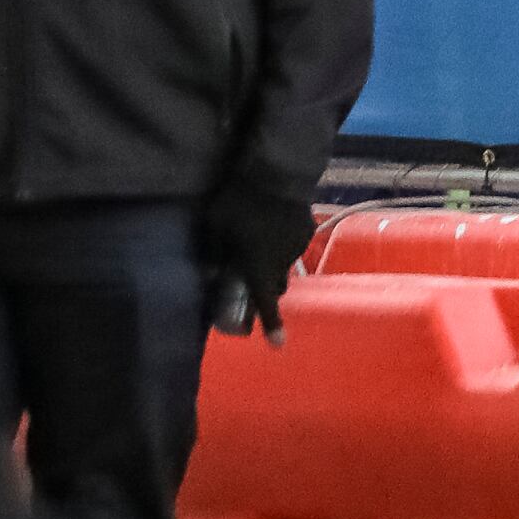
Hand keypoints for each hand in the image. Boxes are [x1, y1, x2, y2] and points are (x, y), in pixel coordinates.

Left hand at [196, 179, 310, 343]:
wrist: (277, 171)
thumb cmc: (240, 203)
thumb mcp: (215, 227)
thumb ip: (214, 254)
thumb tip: (211, 277)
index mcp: (259, 265)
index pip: (266, 302)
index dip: (272, 325)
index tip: (278, 346)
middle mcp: (282, 261)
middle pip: (275, 285)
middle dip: (264, 287)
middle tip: (249, 276)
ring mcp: (297, 245)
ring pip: (284, 264)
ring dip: (272, 262)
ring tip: (258, 241)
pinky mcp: (307, 228)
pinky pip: (292, 246)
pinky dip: (282, 244)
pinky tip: (271, 225)